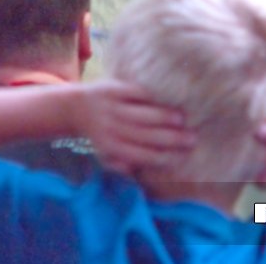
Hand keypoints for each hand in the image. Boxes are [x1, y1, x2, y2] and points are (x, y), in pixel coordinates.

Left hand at [78, 80, 194, 174]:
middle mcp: (112, 128)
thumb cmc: (97, 134)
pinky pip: (136, 93)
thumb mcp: (104, 154)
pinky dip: (152, 97)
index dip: (166, 155)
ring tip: (183, 119)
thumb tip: (140, 175)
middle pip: (147, 135)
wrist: (73, 108)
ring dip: (165, 117)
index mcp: (112, 147)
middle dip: (172, 138)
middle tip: (192, 138)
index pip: (143, 155)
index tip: (184, 155)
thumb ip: (122, 165)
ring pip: (144, 114)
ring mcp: (112, 108)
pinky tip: (167, 99)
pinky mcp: (113, 89)